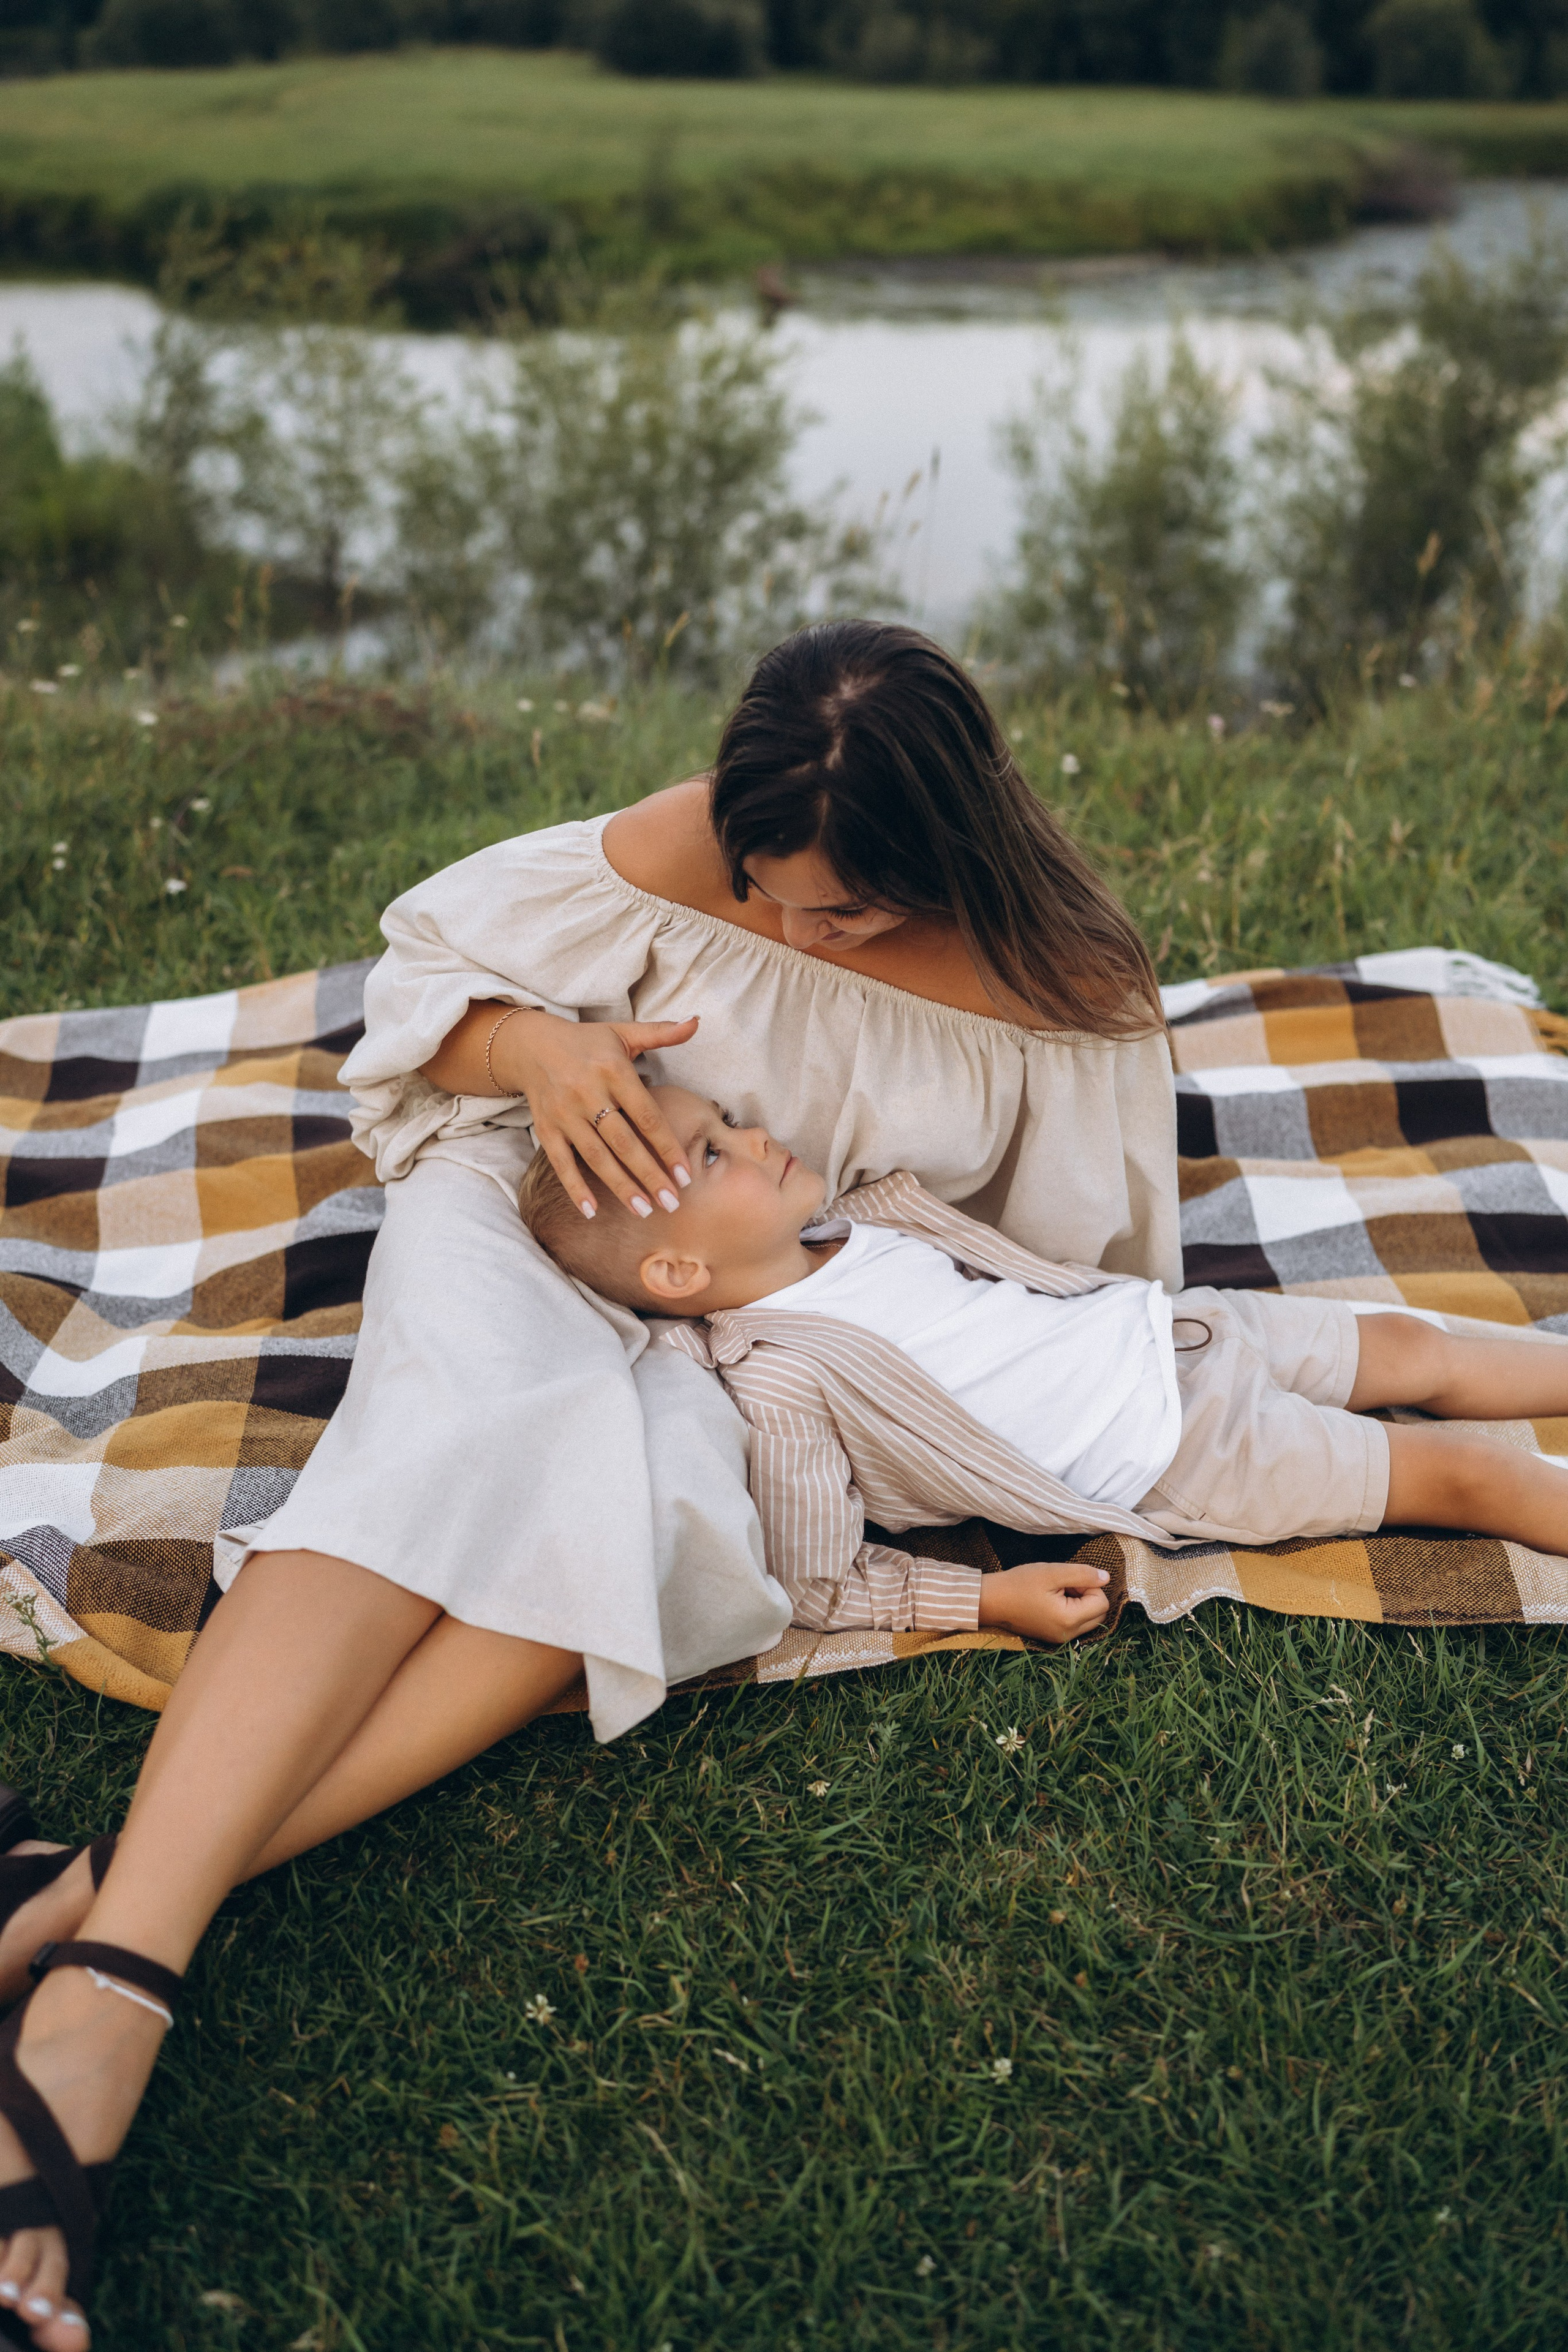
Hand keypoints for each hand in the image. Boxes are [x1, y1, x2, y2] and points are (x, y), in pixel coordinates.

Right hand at [496, 1007, 699, 1219]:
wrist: (531, 1045)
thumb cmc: (587, 1043)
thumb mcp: (623, 1033)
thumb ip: (661, 1033)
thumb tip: (696, 1022)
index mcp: (613, 1071)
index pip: (647, 1116)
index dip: (667, 1147)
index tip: (686, 1175)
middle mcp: (588, 1093)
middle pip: (624, 1143)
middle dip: (649, 1175)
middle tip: (672, 1204)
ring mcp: (565, 1113)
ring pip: (596, 1157)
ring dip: (620, 1187)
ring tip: (644, 1211)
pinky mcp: (546, 1128)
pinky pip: (561, 1163)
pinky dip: (574, 1188)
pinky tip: (592, 1211)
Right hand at [977, 1562, 1110, 1643]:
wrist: (991, 1601)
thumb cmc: (1019, 1584)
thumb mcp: (1052, 1572)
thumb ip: (1083, 1574)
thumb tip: (1106, 1578)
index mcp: (1069, 1620)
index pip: (1102, 1602)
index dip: (1090, 1585)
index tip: (1068, 1579)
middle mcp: (1068, 1635)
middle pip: (1099, 1614)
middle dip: (1088, 1595)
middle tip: (1064, 1585)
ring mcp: (1060, 1639)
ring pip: (1089, 1619)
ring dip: (1080, 1603)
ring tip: (1056, 1592)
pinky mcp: (1053, 1637)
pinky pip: (1075, 1624)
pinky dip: (1071, 1611)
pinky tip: (1052, 1601)